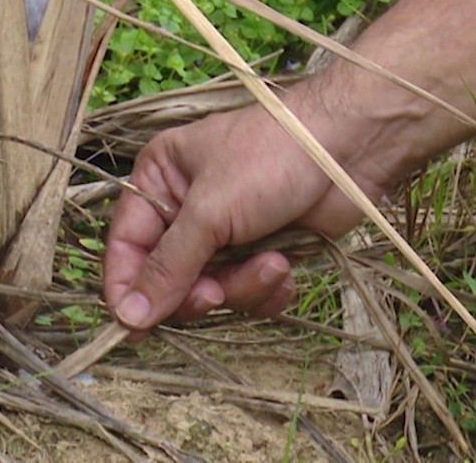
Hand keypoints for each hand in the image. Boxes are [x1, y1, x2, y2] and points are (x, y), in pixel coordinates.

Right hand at [101, 85, 384, 333]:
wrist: (351, 146)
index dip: (127, 288)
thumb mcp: (211, 210)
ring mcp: (226, 232)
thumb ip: (169, 266)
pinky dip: (266, 288)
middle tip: (216, 293)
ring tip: (272, 264)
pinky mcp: (263, 250)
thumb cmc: (272, 157)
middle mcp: (185, 208)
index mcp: (158, 180)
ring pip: (212, 290)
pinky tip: (286, 268)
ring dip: (242, 287)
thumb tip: (126, 317)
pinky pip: (248, 292)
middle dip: (197, 291)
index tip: (134, 327)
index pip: (125, 245)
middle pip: (168, 278)